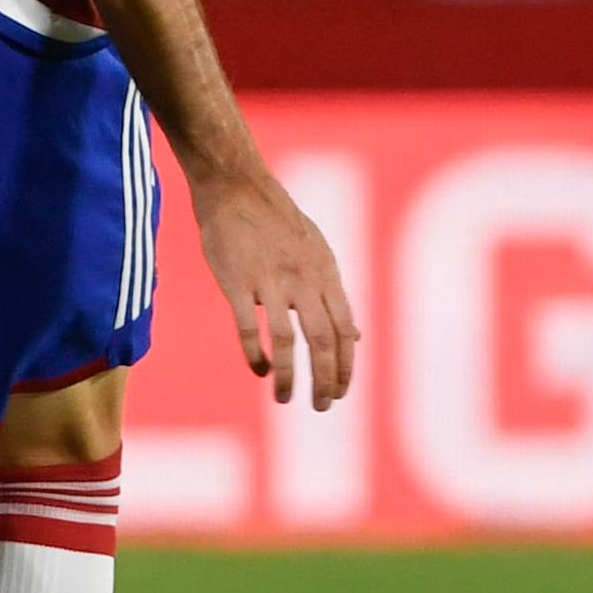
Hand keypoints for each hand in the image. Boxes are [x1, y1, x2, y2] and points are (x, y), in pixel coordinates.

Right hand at [191, 166, 357, 405]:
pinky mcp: (238, 282)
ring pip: (288, 341)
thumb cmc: (277, 222)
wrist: (236, 186)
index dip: (346, 366)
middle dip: (326, 380)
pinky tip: (260, 368)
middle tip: (322, 406)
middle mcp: (303, 279)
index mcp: (325, 273)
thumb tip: (357, 336)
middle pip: (323, 341)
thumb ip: (335, 297)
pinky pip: (250, 328)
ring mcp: (270, 281)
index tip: (341, 392)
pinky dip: (257, 355)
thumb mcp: (318, 252)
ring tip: (286, 398)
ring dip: (290, 377)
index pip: (345, 330)